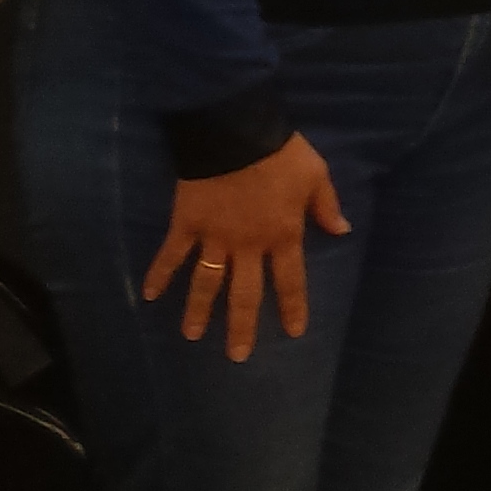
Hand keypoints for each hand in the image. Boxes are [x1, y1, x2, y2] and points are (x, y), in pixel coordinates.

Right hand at [145, 134, 346, 361]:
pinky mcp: (186, 225)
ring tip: (192, 336)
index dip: (292, 306)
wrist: (236, 135)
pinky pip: (171, 254)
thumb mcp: (317, 176)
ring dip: (198, 310)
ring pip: (206, 282)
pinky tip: (149, 295)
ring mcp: (214, 238)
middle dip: (241, 326)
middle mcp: (248, 246)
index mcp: (283, 236)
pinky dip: (159, 274)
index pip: (290, 280)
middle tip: (237, 356)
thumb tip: (342, 230)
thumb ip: (326, 206)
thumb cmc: (282, 154)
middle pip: (244, 293)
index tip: (293, 333)